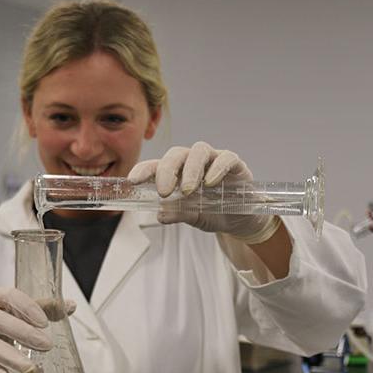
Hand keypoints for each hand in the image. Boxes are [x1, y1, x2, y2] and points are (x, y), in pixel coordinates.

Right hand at [0, 287, 74, 372]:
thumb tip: (71, 306)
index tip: (45, 323)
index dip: (28, 308)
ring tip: (31, 369)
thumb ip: (40, 308)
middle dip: (24, 334)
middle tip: (47, 346)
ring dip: (10, 357)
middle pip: (0, 321)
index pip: (10, 296)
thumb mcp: (10, 311)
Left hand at [128, 141, 275, 240]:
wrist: (240, 221)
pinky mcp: (235, 165)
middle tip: (164, 192)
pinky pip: (225, 158)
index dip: (143, 170)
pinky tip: (210, 183)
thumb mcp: (191, 216)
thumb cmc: (211, 213)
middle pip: (176, 154)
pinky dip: (217, 168)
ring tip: (187, 191)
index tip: (132, 181)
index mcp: (177, 172)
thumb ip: (176, 213)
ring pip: (199, 151)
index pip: (156, 165)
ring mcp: (214, 160)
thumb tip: (160, 214)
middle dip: (167, 171)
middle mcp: (193, 162)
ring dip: (190, 170)